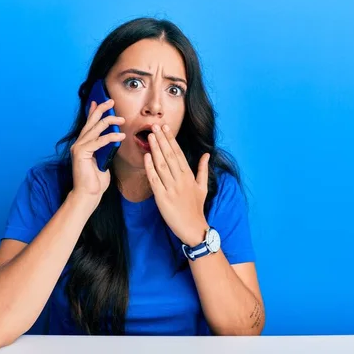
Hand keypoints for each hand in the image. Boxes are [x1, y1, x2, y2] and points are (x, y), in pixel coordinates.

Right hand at [70, 99, 125, 202]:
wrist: (88, 194)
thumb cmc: (96, 181)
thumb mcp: (103, 160)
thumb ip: (105, 149)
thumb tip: (113, 139)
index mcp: (83, 144)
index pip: (89, 124)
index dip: (95, 112)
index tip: (101, 101)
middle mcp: (79, 143)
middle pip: (91, 121)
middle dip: (102, 109)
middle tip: (111, 101)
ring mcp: (78, 147)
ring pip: (96, 128)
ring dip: (110, 121)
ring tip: (122, 119)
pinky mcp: (81, 153)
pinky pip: (99, 141)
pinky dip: (111, 137)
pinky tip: (121, 136)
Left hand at [144, 124, 210, 246]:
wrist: (193, 228)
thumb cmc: (196, 207)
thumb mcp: (203, 187)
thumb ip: (203, 169)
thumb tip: (207, 154)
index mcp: (189, 175)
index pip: (179, 153)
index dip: (171, 139)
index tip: (165, 127)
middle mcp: (180, 179)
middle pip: (169, 155)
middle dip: (162, 139)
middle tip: (154, 125)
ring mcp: (171, 188)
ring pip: (162, 164)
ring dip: (155, 149)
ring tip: (150, 136)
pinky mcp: (162, 198)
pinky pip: (155, 180)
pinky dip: (150, 168)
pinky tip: (146, 157)